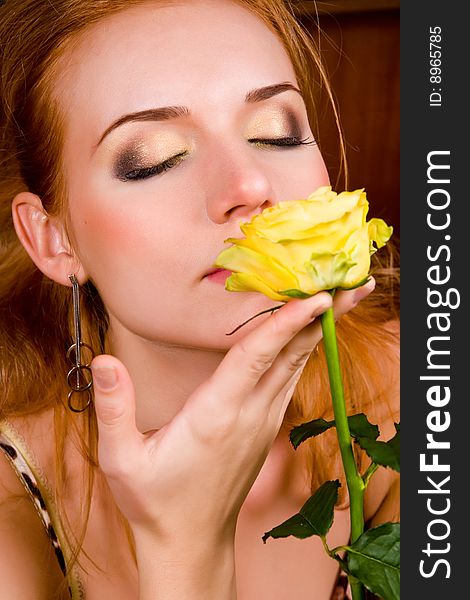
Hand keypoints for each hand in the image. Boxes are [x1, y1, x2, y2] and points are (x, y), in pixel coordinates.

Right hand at [91, 280, 374, 542]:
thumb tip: (105, 361)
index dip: (286, 323)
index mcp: (216, 414)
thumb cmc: (155, 500)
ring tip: (346, 296)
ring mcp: (264, 421)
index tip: (317, 295)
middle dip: (324, 316)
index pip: (256, 357)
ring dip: (321, 328)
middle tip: (354, 280)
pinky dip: (306, 349)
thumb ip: (113, 408)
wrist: (190, 541)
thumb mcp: (121, 459)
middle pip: (293, 354)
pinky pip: (292, 378)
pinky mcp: (266, 426)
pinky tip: (314, 332)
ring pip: (299, 364)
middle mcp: (250, 413)